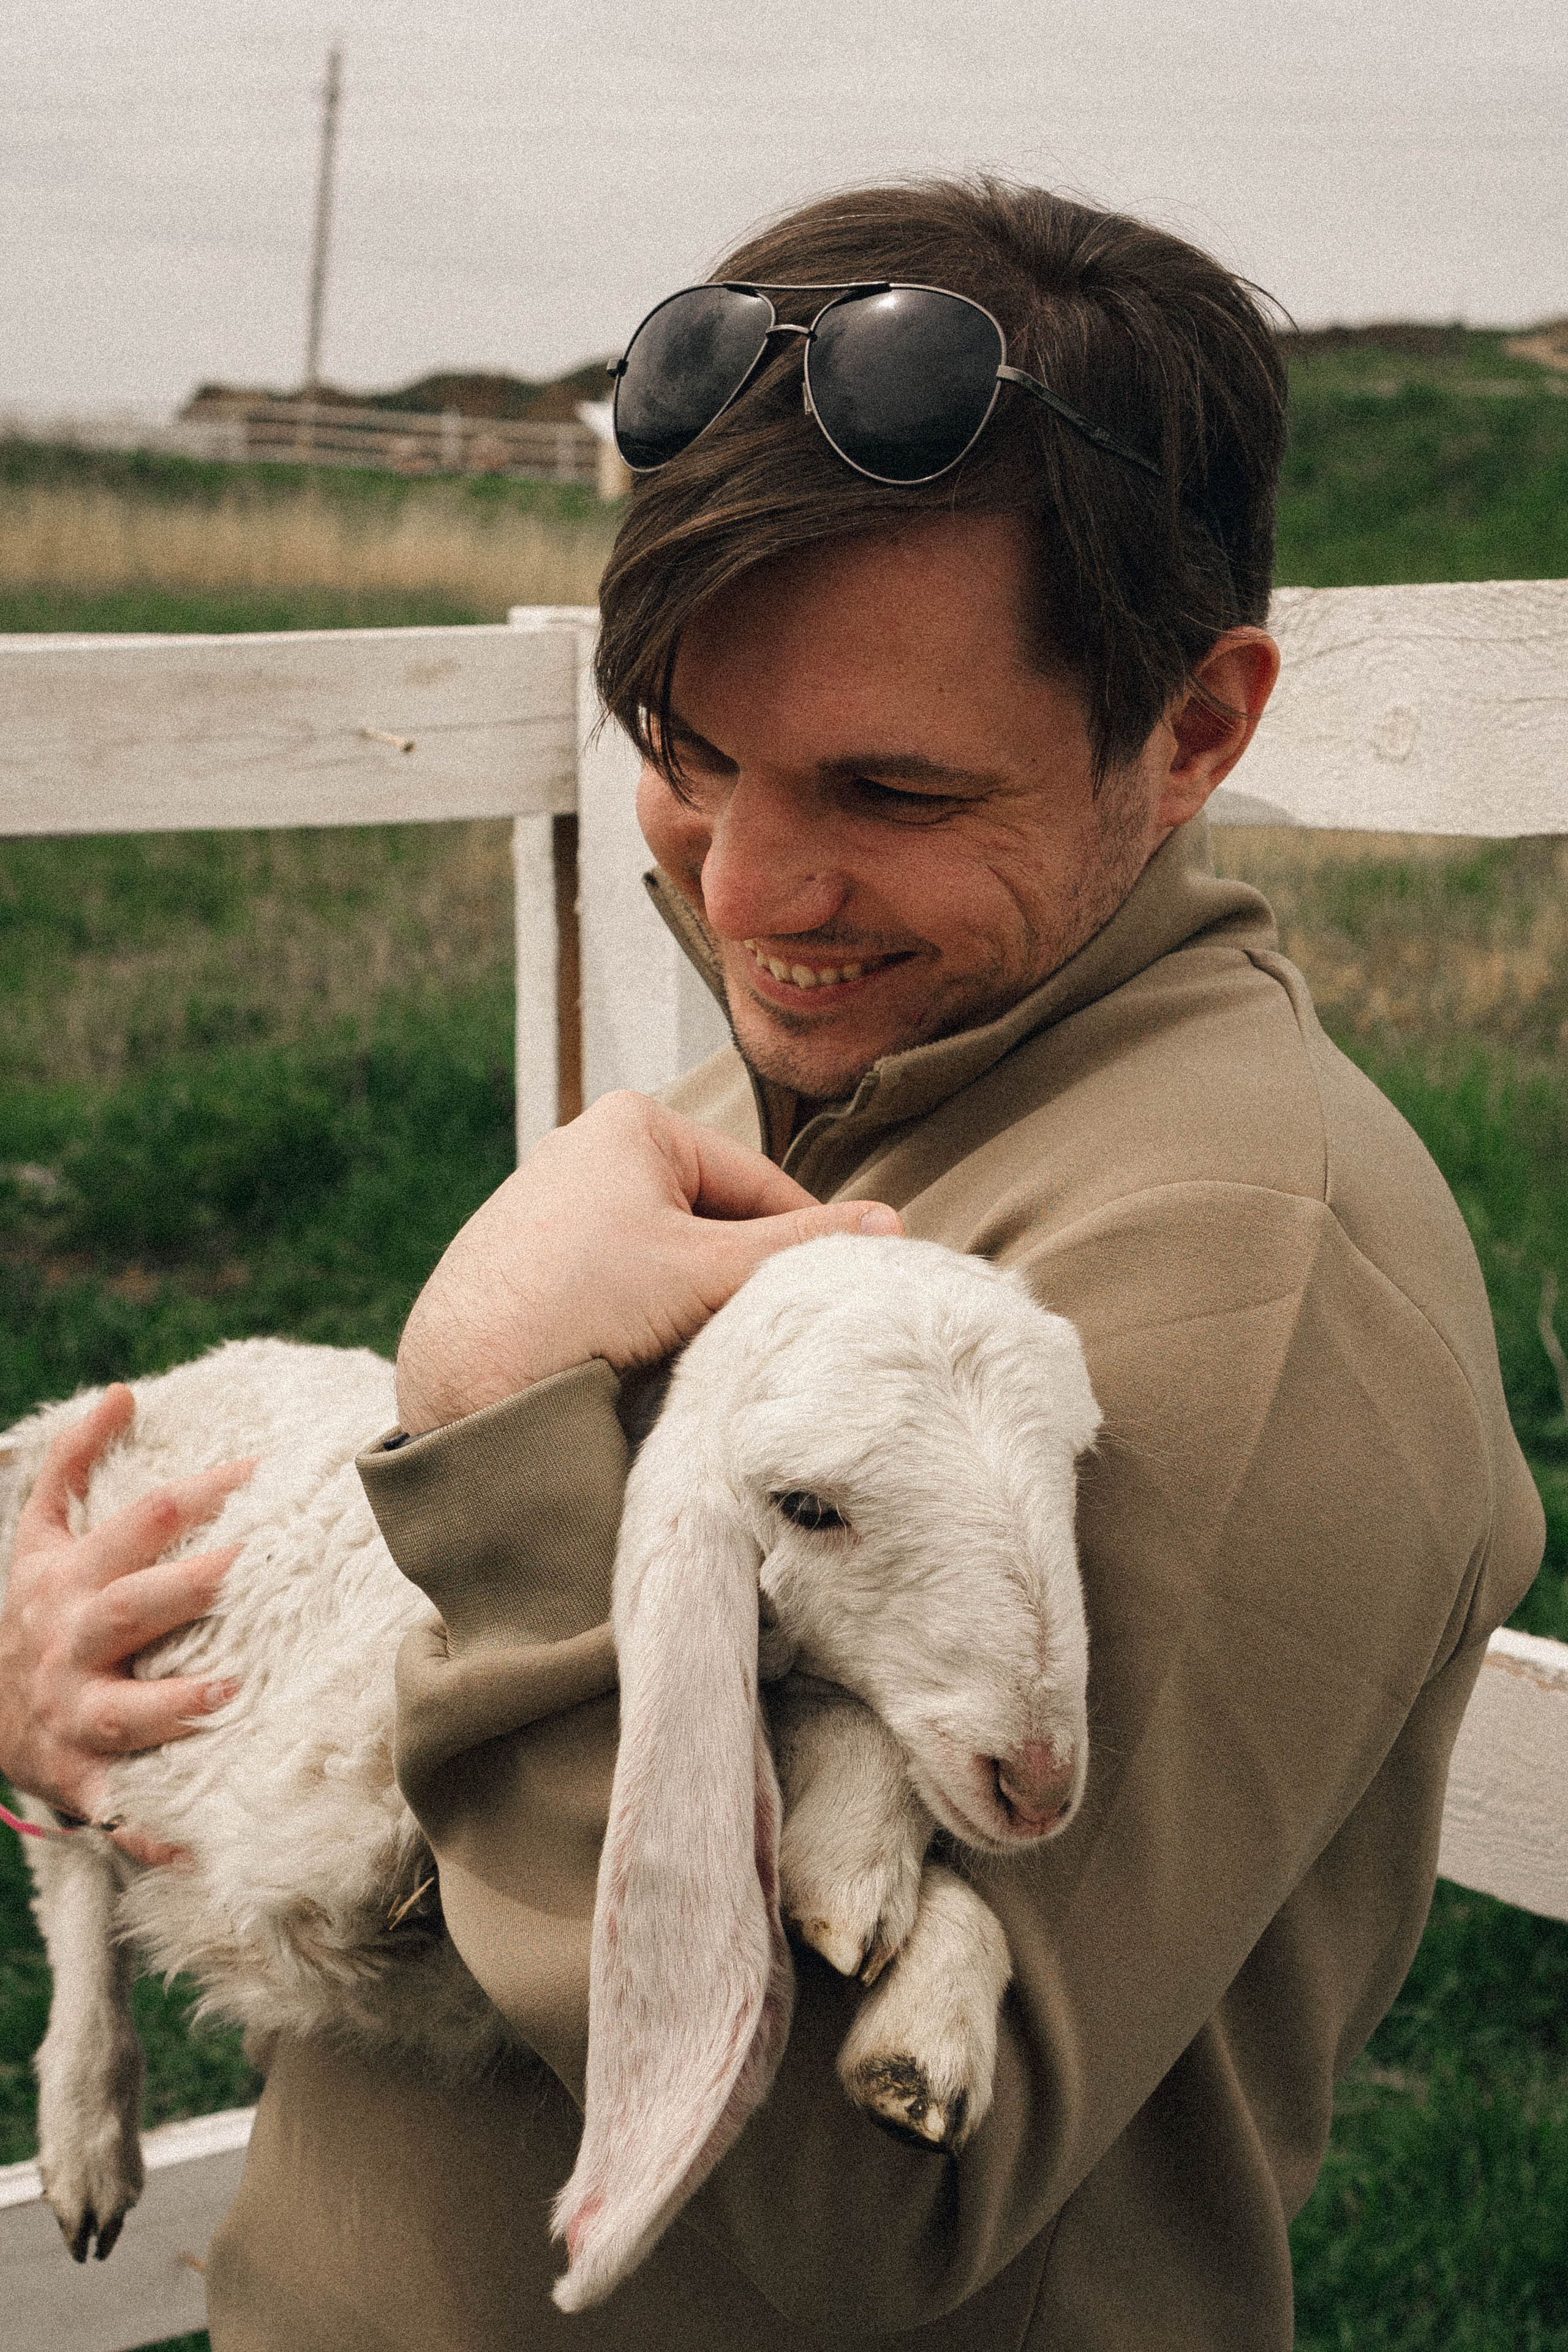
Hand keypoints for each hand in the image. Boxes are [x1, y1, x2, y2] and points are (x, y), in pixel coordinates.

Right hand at [0, 1386, 254, 1865]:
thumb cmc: (33, 1607)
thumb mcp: (37, 1533)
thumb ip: (73, 1458)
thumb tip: (124, 1390)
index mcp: (70, 1578)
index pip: (140, 1523)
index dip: (198, 1493)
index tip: (261, 1471)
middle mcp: (74, 1644)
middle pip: (135, 1607)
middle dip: (193, 1587)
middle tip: (256, 1563)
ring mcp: (76, 1714)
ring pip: (127, 1711)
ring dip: (178, 1703)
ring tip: (233, 1691)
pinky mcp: (82, 1778)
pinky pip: (121, 1809)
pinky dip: (154, 1832)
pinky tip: (199, 1846)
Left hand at [396, 1090, 903, 1434]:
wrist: (463, 1381)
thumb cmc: (578, 1306)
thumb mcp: (708, 1272)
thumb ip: (800, 1248)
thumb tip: (891, 1225)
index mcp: (633, 1122)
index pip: (758, 1182)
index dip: (806, 1242)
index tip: (840, 1293)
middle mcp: (585, 1146)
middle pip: (711, 1217)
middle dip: (740, 1274)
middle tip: (771, 1331)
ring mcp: (550, 1202)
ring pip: (665, 1253)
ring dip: (694, 1300)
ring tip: (706, 1351)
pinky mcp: (526, 1257)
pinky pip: (618, 1279)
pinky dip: (643, 1314)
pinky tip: (646, 1357)